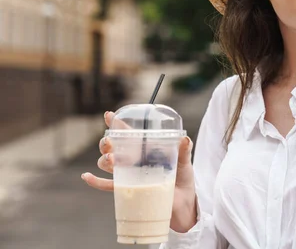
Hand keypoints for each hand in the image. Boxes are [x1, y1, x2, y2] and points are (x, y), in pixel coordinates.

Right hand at [81, 111, 198, 232]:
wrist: (183, 203)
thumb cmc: (182, 179)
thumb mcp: (184, 161)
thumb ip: (184, 150)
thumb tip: (184, 138)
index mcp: (145, 149)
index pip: (128, 134)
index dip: (117, 124)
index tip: (109, 116)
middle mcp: (134, 160)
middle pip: (113, 148)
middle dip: (106, 143)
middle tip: (109, 142)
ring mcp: (129, 175)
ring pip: (107, 164)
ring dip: (104, 160)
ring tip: (110, 159)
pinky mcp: (128, 190)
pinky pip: (107, 185)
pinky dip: (95, 181)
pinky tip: (86, 176)